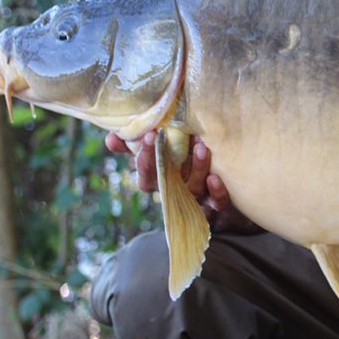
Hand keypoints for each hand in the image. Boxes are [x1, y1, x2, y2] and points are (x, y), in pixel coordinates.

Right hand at [104, 131, 258, 232]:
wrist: (226, 180)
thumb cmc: (186, 163)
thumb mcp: (162, 152)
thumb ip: (137, 145)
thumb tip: (112, 136)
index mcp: (162, 180)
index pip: (146, 175)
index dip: (143, 158)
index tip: (146, 135)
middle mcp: (177, 191)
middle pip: (165, 181)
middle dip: (160, 160)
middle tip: (160, 135)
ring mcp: (197, 198)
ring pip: (193, 188)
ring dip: (195, 168)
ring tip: (199, 146)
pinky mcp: (218, 203)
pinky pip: (217, 202)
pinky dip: (216, 192)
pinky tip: (215, 177)